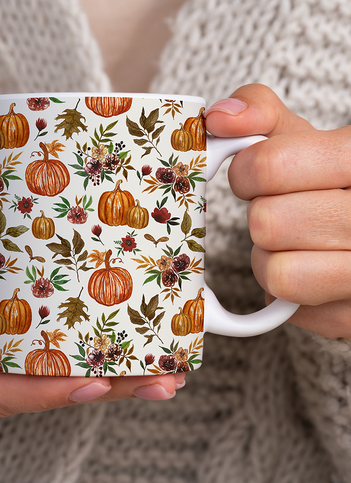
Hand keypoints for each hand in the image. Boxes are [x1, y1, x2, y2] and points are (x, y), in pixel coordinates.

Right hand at [0, 204, 184, 416]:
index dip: (46, 393)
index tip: (94, 382)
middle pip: (35, 394)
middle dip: (97, 390)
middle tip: (157, 380)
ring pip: (50, 383)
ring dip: (108, 380)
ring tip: (163, 373)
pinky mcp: (10, 349)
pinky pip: (51, 363)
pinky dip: (92, 360)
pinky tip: (134, 357)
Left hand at [204, 84, 350, 338]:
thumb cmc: (324, 181)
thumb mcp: (301, 137)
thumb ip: (259, 114)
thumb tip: (218, 117)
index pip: (269, 166)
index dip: (246, 173)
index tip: (254, 176)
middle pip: (267, 223)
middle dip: (263, 217)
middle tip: (282, 212)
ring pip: (277, 272)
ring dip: (271, 258)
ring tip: (296, 244)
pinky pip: (291, 307)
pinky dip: (288, 291)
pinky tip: (311, 270)